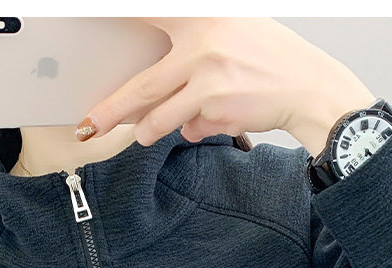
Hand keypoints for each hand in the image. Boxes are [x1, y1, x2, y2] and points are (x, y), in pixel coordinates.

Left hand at [75, 18, 376, 157]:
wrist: (310, 88)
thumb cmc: (271, 59)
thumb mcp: (232, 30)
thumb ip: (191, 44)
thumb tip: (153, 79)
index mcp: (204, 13)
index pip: (146, 12)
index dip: (114, 16)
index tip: (81, 19)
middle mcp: (203, 42)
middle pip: (141, 84)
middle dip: (111, 110)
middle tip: (90, 124)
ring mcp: (209, 78)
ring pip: (159, 115)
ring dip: (147, 128)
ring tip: (140, 133)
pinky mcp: (217, 108)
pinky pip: (188, 127)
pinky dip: (191, 129)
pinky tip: (205, 120)